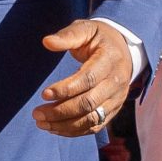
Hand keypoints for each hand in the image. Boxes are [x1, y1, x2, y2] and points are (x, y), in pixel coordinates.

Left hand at [35, 20, 133, 137]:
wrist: (125, 50)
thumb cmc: (99, 38)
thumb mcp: (86, 29)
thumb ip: (68, 35)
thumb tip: (47, 42)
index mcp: (110, 60)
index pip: (88, 79)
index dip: (66, 89)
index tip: (44, 94)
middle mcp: (116, 82)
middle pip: (89, 103)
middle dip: (61, 111)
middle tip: (36, 113)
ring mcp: (117, 99)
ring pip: (92, 119)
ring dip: (65, 125)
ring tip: (41, 122)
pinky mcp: (113, 110)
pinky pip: (95, 126)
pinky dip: (75, 131)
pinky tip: (55, 128)